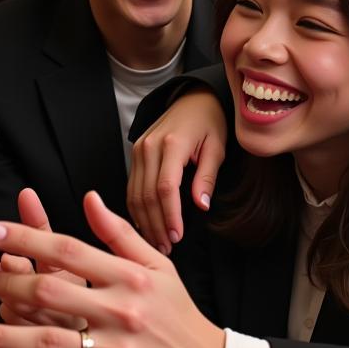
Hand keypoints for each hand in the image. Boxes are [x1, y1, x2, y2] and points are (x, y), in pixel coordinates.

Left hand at [0, 190, 225, 347]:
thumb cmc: (177, 315)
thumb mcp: (158, 266)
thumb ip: (119, 234)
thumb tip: (89, 199)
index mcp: (132, 276)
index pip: (69, 249)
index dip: (27, 237)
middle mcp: (124, 311)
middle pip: (51, 290)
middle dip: (9, 282)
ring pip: (47, 341)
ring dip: (2, 336)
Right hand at [127, 87, 226, 252]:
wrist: (194, 99)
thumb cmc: (210, 123)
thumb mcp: (217, 147)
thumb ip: (207, 177)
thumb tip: (201, 206)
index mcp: (172, 144)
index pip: (166, 188)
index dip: (170, 216)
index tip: (177, 237)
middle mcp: (150, 146)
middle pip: (146, 195)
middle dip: (155, 225)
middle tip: (167, 248)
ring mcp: (139, 149)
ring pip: (135, 193)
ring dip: (144, 221)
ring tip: (157, 243)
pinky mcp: (135, 153)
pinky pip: (131, 186)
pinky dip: (136, 209)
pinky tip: (146, 225)